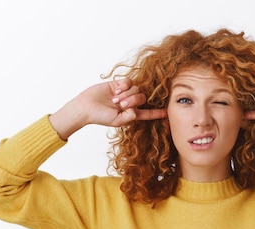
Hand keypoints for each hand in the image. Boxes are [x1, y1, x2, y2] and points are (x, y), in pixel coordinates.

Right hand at [50, 79, 166, 138]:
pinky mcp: (118, 84)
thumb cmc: (100, 117)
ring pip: (136, 89)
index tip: (168, 112)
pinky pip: (129, 81)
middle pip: (142, 98)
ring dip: (127, 94)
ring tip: (115, 99)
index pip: (147, 113)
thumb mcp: (117, 121)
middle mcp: (129, 103)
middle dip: (133, 100)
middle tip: (120, 104)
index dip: (157, 113)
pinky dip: (124, 86)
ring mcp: (124, 93)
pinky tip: (116, 90)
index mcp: (131, 114)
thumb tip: (137, 108)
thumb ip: (130, 116)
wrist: (85, 106)